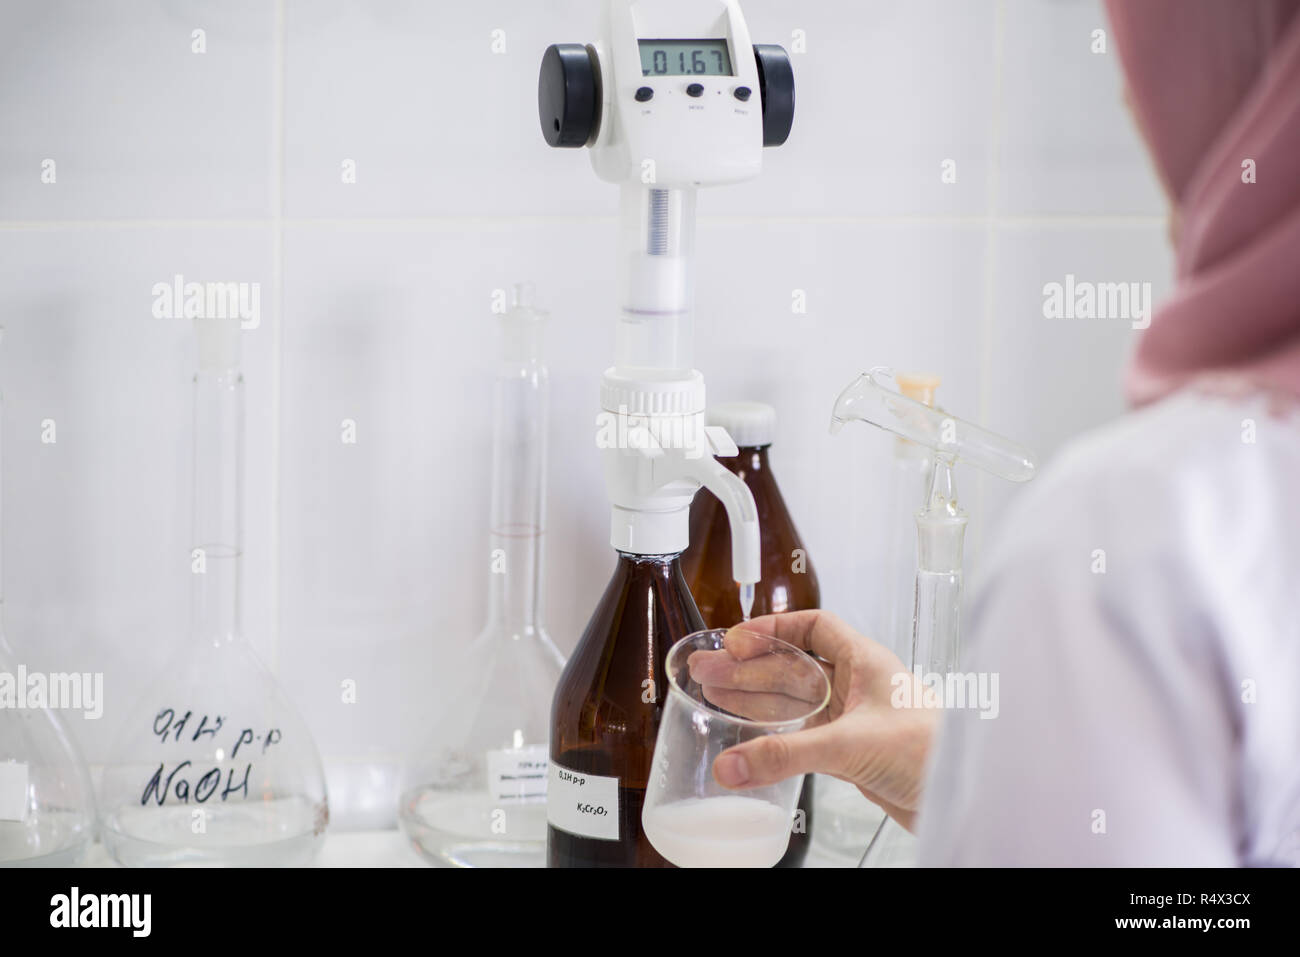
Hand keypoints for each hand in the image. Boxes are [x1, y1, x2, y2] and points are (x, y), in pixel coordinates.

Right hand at [695, 610, 938, 832]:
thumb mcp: (850, 745)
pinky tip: (749, 739)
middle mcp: (858, 685)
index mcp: (865, 661)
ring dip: (756, 699)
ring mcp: (854, 719)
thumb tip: (733, 763)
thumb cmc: (931, 752)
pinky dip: (774, 735)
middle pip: (793, 665)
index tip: (735, 640)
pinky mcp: (852, 753)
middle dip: (749, 667)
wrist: (962, 799)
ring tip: (712, 696)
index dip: (773, 629)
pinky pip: (803, 735)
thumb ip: (786, 754)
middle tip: (707, 671)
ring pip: (796, 701)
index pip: (812, 627)